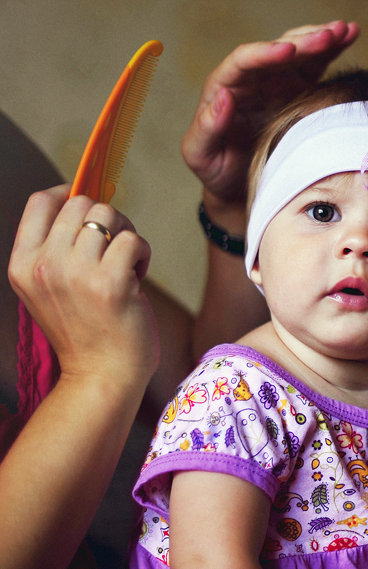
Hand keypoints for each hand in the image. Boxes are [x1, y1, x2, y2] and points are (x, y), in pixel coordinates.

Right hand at [8, 185, 158, 386]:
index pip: (40, 202)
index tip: (89, 205)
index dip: (69, 192)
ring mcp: (75, 273)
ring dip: (126, 234)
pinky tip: (138, 275)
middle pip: (81, 203)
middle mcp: (44, 265)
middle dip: (107, 217)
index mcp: (22, 264)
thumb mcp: (49, 287)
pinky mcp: (110, 282)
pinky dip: (143, 253)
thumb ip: (56, 248)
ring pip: (109, 215)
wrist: (100, 376)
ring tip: (126, 264)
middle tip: (115, 246)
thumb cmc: (85, 329)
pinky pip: (133, 239)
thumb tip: (84, 199)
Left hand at [181, 21, 359, 206]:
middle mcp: (252, 78)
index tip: (288, 50)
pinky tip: (351, 34)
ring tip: (346, 30)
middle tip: (329, 36)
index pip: (244, 61)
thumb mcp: (201, 153)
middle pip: (278, 50)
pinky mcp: (298, 88)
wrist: (238, 184)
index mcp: (224, 86)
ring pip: (300, 51)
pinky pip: (316, 63)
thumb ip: (207, 127)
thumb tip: (224, 97)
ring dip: (323, 38)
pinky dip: (333, 49)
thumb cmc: (216, 169)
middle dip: (304, 41)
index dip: (266, 53)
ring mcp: (277, 81)